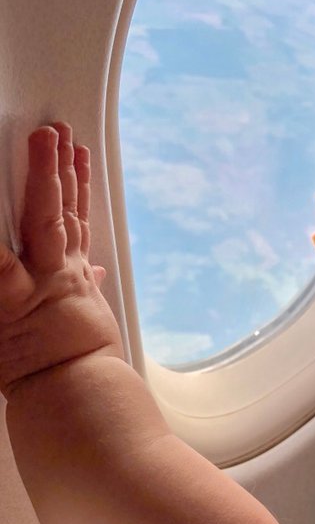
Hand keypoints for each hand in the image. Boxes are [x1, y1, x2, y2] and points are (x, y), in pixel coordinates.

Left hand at [0, 123, 122, 396]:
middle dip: (60, 169)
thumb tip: (96, 272)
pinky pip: (3, 263)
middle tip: (60, 133)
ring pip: (46, 218)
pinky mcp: (19, 297)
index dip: (77, 182)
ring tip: (49, 143)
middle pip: (62, 207)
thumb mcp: (87, 316)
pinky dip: (0, 240)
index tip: (77, 154)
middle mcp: (59, 267)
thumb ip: (88, 286)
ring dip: (46, 179)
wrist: (75, 389)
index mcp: (72, 270)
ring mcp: (41, 278)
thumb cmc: (78, 357)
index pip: (76, 216)